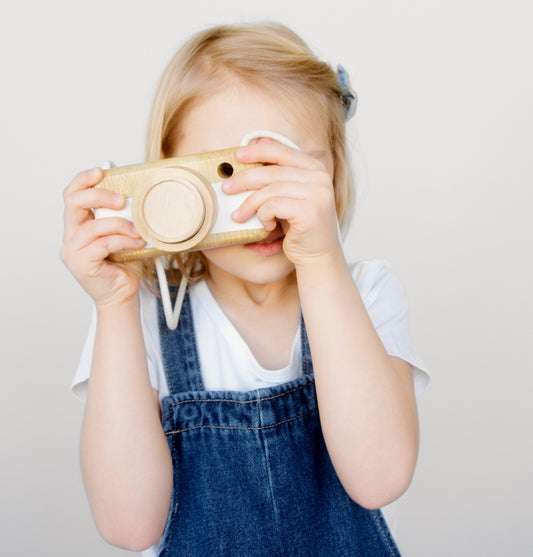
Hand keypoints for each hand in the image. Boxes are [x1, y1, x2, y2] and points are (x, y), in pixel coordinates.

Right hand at [60, 168, 145, 306]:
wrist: (123, 295)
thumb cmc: (124, 265)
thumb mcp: (125, 234)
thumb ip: (125, 216)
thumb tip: (141, 194)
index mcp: (79, 224)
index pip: (72, 195)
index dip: (83, 180)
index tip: (101, 171)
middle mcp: (71, 236)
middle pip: (75, 203)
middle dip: (100, 195)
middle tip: (122, 200)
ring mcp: (72, 250)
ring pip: (94, 226)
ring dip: (121, 225)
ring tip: (138, 232)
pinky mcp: (80, 264)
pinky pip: (103, 244)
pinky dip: (123, 240)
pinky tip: (137, 243)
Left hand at [224, 140, 341, 265]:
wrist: (318, 256)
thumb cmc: (300, 226)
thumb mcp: (290, 195)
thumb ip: (279, 172)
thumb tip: (259, 140)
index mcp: (316, 168)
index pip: (282, 151)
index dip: (257, 152)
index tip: (237, 156)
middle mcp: (320, 178)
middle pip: (272, 171)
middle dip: (244, 179)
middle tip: (226, 188)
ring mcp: (318, 194)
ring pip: (270, 190)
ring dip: (249, 203)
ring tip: (238, 215)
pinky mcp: (310, 212)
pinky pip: (274, 206)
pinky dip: (263, 215)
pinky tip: (266, 225)